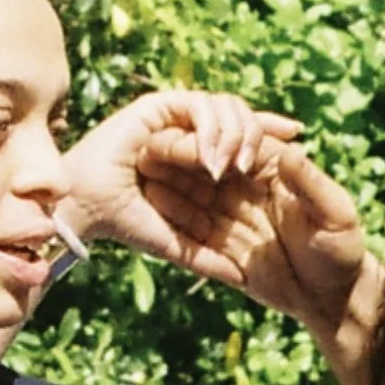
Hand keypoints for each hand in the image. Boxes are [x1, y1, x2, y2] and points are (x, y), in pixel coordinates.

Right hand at [52, 90, 300, 285]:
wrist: (86, 212)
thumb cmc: (124, 225)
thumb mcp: (179, 243)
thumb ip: (208, 258)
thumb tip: (241, 279)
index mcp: (200, 157)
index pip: (244, 134)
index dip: (271, 132)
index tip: (298, 137)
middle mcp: (191, 133)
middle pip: (240, 113)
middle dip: (260, 129)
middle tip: (265, 161)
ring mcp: (174, 119)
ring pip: (223, 106)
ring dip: (235, 133)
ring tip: (234, 168)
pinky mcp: (156, 109)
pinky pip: (197, 105)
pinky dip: (209, 128)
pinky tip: (213, 160)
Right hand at [127, 136, 376, 343]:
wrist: (333, 301)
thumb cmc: (342, 254)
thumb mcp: (335, 216)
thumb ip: (311, 183)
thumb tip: (290, 147)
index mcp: (276, 172)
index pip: (238, 147)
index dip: (212, 141)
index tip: (189, 140)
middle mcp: (249, 188)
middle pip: (208, 165)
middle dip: (180, 158)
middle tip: (147, 153)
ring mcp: (234, 214)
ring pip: (194, 192)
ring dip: (170, 183)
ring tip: (141, 177)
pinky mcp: (224, 243)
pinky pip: (192, 227)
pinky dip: (172, 217)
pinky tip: (150, 208)